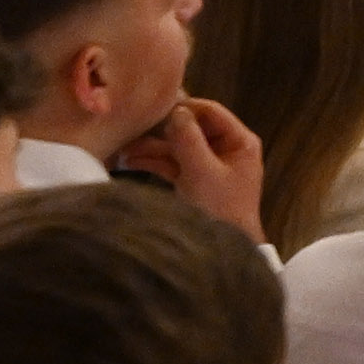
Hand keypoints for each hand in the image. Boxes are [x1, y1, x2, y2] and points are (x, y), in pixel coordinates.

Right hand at [122, 93, 269, 240]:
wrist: (222, 255)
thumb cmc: (221, 210)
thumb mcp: (202, 171)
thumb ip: (188, 139)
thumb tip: (175, 112)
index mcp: (239, 142)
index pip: (210, 112)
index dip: (184, 108)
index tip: (156, 108)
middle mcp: (225, 150)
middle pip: (190, 128)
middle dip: (161, 131)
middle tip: (134, 129)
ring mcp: (209, 166)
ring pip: (177, 147)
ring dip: (152, 148)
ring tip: (125, 150)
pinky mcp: (194, 181)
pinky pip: (172, 164)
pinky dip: (153, 162)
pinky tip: (130, 161)